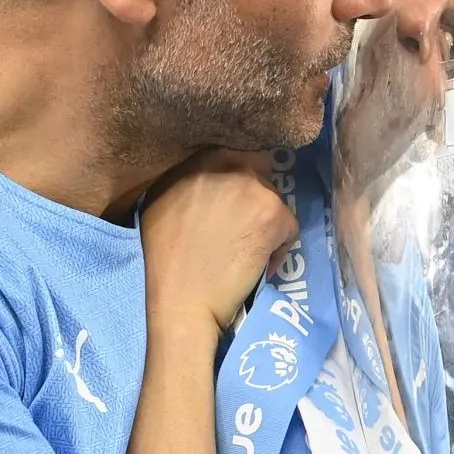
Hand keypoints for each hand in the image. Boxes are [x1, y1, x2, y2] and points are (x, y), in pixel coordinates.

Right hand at [141, 149, 298, 332]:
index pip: (238, 155)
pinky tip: (256, 265)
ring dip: (265, 224)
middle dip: (252, 202)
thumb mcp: (165, 200)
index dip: (240, 181)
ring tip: (243, 252)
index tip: (234, 203)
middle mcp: (230, 163)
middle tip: (237, 232)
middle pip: (259, 177)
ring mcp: (254, 187)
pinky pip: (288, 228)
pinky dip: (278, 248)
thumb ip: (191, 180)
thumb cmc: (165, 258)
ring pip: (274, 203)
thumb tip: (214, 180)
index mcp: (202, 156)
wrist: (181, 299)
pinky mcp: (274, 214)